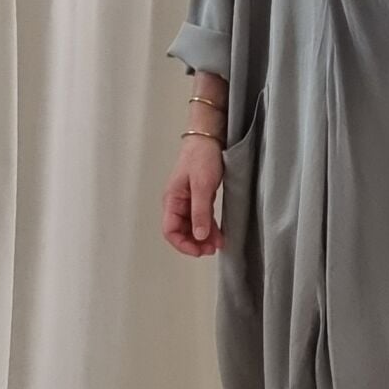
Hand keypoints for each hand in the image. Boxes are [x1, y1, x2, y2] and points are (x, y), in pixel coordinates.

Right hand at [161, 137, 225, 257]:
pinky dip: (209, 227)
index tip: (199, 251)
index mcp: (172, 200)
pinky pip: (201, 218)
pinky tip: (219, 234)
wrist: (210, 137)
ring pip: (192, 226)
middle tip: (212, 249)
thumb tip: (199, 237)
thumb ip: (200, 212)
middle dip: (195, 243)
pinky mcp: (199, 197)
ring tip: (218, 244)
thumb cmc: (202, 157)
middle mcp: (177, 203)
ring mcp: (188, 200)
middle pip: (181, 231)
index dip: (183, 244)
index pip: (170, 230)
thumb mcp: (202, 186)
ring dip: (203, 237)